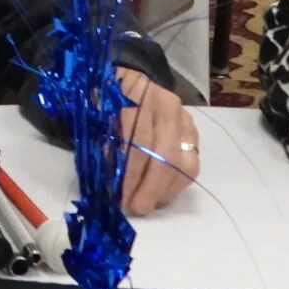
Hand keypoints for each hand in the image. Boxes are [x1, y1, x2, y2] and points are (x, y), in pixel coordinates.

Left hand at [115, 70, 198, 214]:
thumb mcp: (96, 114)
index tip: (121, 197)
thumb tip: (110, 179)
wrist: (129, 81)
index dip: (130, 173)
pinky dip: (177, 183)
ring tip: (148, 203)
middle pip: (165, 154)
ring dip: (166, 189)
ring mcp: (184, 118)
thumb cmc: (107, 100)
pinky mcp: (192, 130)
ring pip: (184, 162)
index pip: (138, 141)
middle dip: (151, 187)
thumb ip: (103, 142)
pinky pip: (192, 163)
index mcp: (138, 97)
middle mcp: (166, 105)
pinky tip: (161, 193)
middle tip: (138, 207)